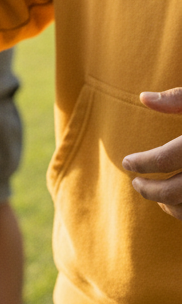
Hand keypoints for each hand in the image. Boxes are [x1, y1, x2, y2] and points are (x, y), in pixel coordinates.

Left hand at [122, 88, 181, 219]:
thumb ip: (178, 99)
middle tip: (135, 183)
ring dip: (170, 206)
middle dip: (150, 190)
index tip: (127, 162)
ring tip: (154, 195)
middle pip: (176, 191)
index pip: (165, 159)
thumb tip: (143, 98)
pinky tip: (175, 204)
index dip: (142, 163)